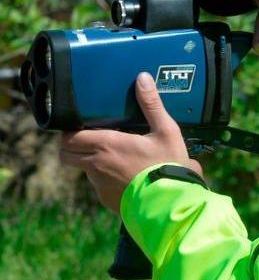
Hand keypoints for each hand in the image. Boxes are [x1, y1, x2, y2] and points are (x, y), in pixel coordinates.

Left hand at [60, 72, 202, 213]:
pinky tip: (127, 178)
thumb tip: (142, 77)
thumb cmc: (167, 165)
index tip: (80, 128)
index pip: (69, 137)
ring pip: (84, 170)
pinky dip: (107, 181)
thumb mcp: (166, 131)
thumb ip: (151, 104)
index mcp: (106, 144)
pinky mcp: (107, 199)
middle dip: (71, 147)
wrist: (170, 202)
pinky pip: (100, 187)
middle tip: (88, 142)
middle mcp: (96, 165)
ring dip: (92, 164)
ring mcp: (99, 184)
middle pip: (66, 154)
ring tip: (115, 160)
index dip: (70, 132)